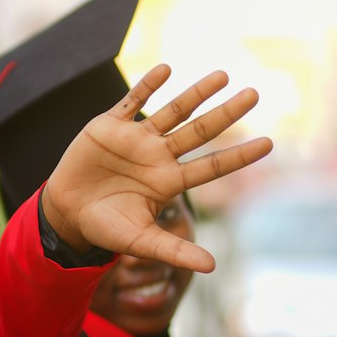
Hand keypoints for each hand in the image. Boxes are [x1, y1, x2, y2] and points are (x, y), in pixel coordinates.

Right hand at [41, 64, 271, 271]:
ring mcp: (137, 138)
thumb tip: (212, 267)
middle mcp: (159, 155)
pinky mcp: (110, 124)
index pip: (212, 165)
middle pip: (200, 131)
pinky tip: (167, 69)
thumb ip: (174, 252)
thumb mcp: (141, 241)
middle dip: (226, 113)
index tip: (269, 144)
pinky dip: (148, 85)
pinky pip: (132, 101)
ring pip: (173, 110)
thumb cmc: (106, 228)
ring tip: (223, 75)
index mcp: (169, 181)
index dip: (239, 155)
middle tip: (254, 95)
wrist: (67, 212)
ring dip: (196, 93)